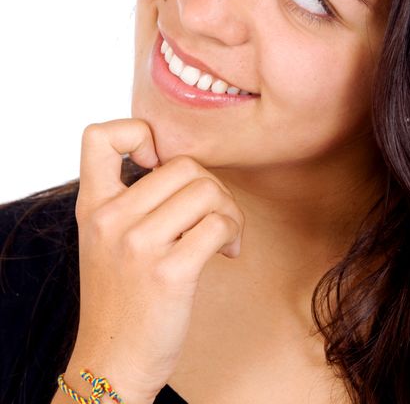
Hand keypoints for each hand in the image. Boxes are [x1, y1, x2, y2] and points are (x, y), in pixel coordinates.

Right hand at [65, 118, 243, 403]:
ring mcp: (138, 245)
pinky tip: (227, 253)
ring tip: (223, 235)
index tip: (157, 163)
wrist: (112, 361)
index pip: (98, 135)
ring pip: (207, 190)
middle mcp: (110, 218)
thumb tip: (190, 169)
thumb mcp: (106, 239)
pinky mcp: (169, 272)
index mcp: (92, 205)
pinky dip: (234, 233)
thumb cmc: (120, 296)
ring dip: (228, 210)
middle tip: (213, 215)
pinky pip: (219, 224)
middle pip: (183, 164)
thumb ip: (131, 199)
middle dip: (211, 186)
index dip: (137, 132)